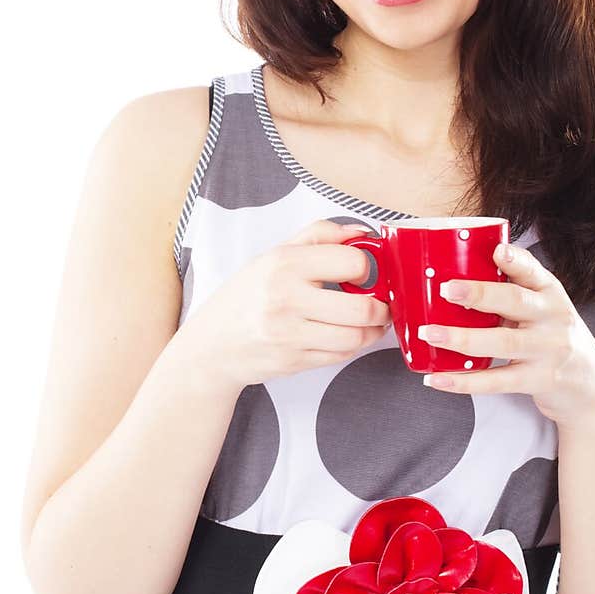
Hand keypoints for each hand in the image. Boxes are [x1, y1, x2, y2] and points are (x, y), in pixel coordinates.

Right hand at [182, 219, 390, 392]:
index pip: (352, 262)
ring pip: (357, 337)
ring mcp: (290, 334)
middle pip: (363, 307)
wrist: (212, 345)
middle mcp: (286, 299)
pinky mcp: (294, 362)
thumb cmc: (246, 297)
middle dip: (382, 307)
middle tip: (382, 304)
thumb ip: (319, 236)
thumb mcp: (273, 255)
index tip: (364, 272)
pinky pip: (342, 356)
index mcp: (284, 264)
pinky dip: (352, 346)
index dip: (367, 266)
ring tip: (370, 322)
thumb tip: (360, 231)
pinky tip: (346, 335)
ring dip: (372, 331)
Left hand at [418, 241, 594, 429]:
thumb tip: (458, 278)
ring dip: (463, 338)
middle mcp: (554, 318)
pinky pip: (497, 381)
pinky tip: (437, 378)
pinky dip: (464, 381)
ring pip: (503, 342)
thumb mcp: (545, 310)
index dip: (514, 260)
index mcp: (551, 293)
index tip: (495, 251)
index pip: (533, 271)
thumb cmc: (554, 340)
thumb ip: (514, 293)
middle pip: (516, 302)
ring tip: (430, 333)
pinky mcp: (540, 380)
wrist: (591, 389)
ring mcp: (549, 350)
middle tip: (446, 289)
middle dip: (480, 294)